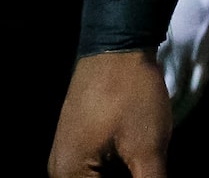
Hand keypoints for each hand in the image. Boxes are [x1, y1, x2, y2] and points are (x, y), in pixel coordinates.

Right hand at [49, 50, 173, 177]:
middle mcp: (60, 169)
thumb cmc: (128, 93)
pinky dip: (119, 174)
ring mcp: (68, 156)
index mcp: (68, 174)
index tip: (147, 174)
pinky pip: (95, 174)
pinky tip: (139, 168)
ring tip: (145, 166)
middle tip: (147, 168)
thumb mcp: (147, 151)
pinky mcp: (79, 145)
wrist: (118, 44)